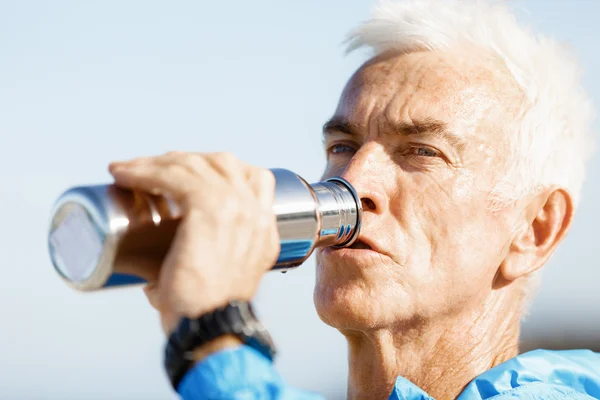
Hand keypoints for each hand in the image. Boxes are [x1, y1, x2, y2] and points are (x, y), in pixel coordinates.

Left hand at [109, 152, 279, 334]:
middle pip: (222, 162)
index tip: (180, 173)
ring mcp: (237, 208)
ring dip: (159, 162)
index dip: (214, 168)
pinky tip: (123, 173)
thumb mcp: (217, 279)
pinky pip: (176, 176)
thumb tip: (157, 266)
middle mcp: (256, 212)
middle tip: (151, 171)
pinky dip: (146, 170)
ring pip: (196, 164)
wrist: (209, 329)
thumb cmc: (205, 313)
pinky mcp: (210, 209)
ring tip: (131, 170)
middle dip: (184, 159)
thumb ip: (202, 265)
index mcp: (264, 227)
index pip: (252, 176)